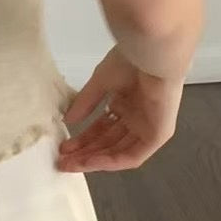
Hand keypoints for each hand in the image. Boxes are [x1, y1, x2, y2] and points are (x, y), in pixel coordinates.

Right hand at [58, 46, 182, 172]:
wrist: (152, 56)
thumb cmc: (130, 62)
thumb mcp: (101, 82)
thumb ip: (85, 102)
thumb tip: (68, 121)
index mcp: (126, 103)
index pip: (102, 128)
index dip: (83, 138)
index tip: (64, 146)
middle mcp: (136, 118)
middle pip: (108, 142)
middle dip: (85, 152)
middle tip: (62, 160)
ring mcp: (147, 128)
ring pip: (118, 151)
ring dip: (94, 160)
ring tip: (71, 164)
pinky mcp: (158, 136)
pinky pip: (133, 155)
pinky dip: (111, 161)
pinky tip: (91, 162)